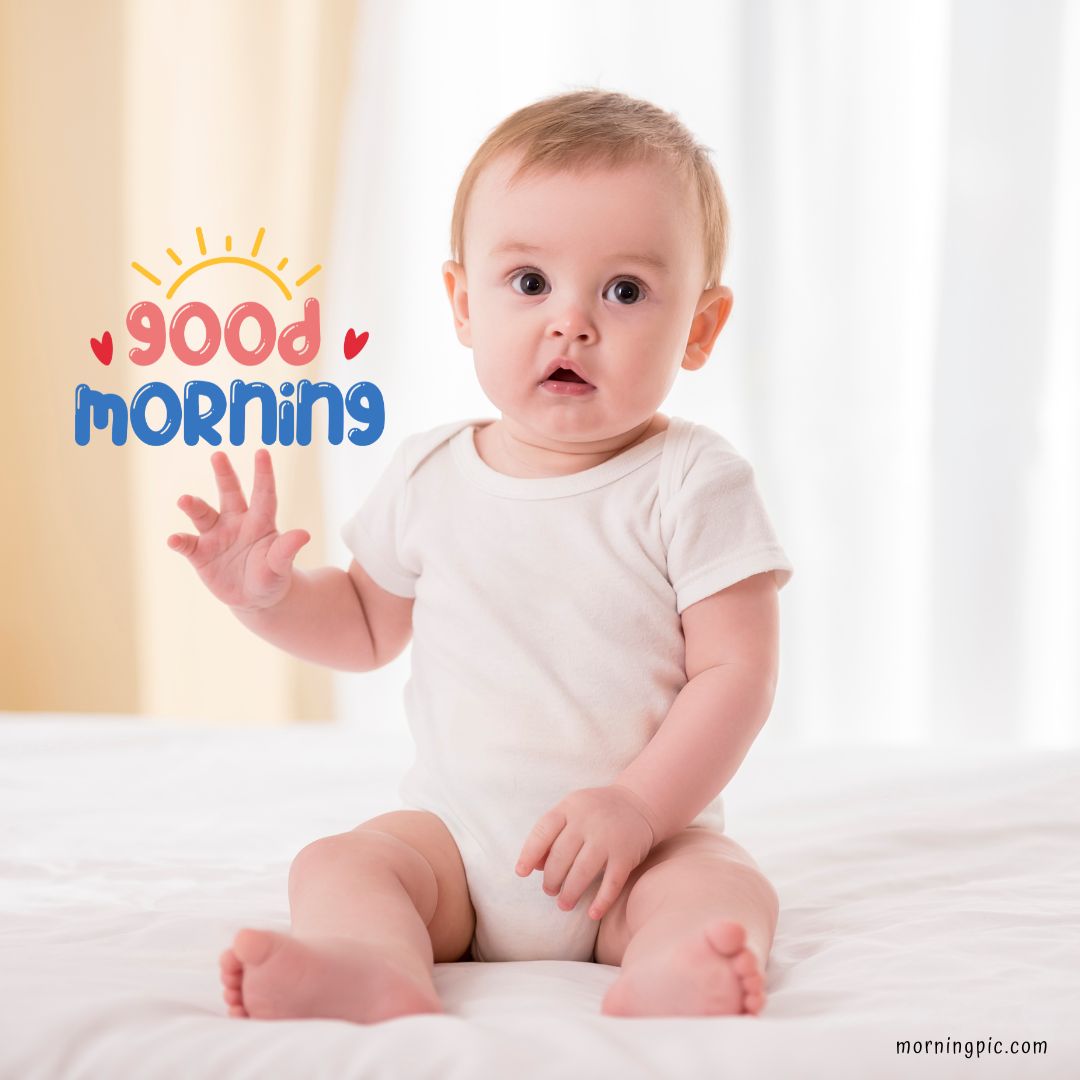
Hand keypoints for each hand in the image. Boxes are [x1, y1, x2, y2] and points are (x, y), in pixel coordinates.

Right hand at [167, 449, 309, 612]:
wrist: (254, 599)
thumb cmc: (272, 577)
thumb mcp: (280, 566)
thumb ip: (286, 550)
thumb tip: (304, 534)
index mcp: (260, 522)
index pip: (263, 495)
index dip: (264, 474)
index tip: (263, 452)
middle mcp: (236, 523)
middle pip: (230, 494)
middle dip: (224, 474)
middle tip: (218, 455)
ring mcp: (216, 536)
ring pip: (203, 515)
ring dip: (194, 506)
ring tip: (185, 500)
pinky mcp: (200, 554)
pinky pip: (187, 544)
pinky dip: (180, 541)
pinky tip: (174, 540)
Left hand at [514, 784, 660, 921]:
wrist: (639, 802)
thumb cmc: (596, 812)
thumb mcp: (571, 811)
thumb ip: (552, 834)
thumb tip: (535, 866)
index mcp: (570, 808)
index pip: (543, 830)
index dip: (529, 853)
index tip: (521, 873)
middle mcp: (588, 821)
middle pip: (561, 856)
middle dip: (551, 879)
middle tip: (549, 891)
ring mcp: (608, 838)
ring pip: (582, 872)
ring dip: (570, 893)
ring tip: (564, 904)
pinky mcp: (626, 855)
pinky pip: (612, 883)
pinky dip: (601, 901)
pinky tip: (592, 913)